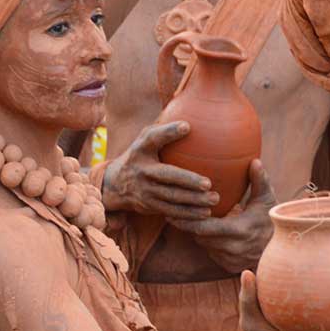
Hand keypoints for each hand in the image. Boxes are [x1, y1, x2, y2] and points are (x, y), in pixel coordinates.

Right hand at [102, 121, 216, 217]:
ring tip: (214, 198)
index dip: (168, 132)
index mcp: (141, 149)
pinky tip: (205, 212)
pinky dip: (188, 213)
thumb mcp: (146, 138)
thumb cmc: (141, 154)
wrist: (115, 184)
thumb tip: (194, 117)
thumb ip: (164, 129)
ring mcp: (144, 190)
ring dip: (193, 200)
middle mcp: (141, 170)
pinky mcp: (148, 206)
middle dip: (187, 180)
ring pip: (171, 197)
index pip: (153, 138)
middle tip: (209, 183)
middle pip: (166, 175)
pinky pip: (171, 211)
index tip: (187, 126)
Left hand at [174, 160, 275, 274]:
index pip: (205, 228)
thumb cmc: (272, 219)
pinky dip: (205, 241)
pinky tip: (198, 229)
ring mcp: (230, 260)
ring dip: (194, 232)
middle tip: (171, 211)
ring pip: (203, 244)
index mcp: (240, 231)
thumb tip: (255, 161)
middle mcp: (233, 249)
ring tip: (181, 217)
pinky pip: (210, 252)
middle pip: (199, 236)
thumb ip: (260, 181)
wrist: (281, 249)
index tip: (174, 208)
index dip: (188, 219)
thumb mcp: (267, 199)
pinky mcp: (228, 266)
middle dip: (186, 224)